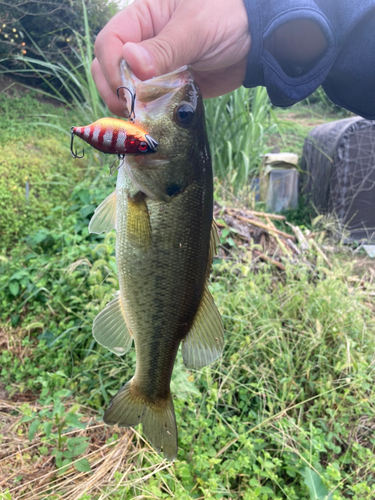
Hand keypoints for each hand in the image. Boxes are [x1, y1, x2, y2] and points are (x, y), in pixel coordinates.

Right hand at [91, 0, 250, 115]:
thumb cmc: (228, 17)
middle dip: (114, 90)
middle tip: (129, 111)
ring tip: (139, 120)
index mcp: (143, 16)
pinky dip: (146, 114)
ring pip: (125, 88)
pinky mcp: (167, 86)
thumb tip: (129, 62)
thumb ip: (164, 47)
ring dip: (128, 106)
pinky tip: (150, 124)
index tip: (125, 89)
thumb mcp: (196, 28)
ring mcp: (155, 66)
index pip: (110, 41)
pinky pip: (148, 101)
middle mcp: (143, 41)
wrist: (258, 41)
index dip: (110, 66)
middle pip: (108, 67)